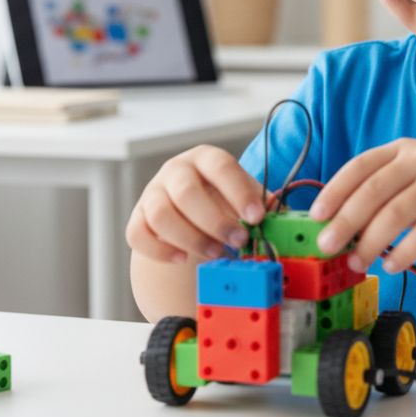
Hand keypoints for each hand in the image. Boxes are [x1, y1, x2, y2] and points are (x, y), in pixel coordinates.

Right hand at [126, 145, 266, 263]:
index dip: (239, 192)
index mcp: (205, 158)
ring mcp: (152, 193)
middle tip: (238, 241)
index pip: (221, 166)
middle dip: (215, 221)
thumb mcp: (241, 193)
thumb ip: (259, 203)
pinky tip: (182, 258)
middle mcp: (175, 170)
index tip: (257, 217)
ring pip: (161, 215)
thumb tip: (279, 217)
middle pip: (186, 192)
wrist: (186, 209)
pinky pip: (138, 235)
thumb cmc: (221, 199)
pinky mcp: (137, 218)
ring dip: (191, 238)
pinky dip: (160, 250)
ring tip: (215, 253)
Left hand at [308, 138, 415, 273]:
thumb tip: (340, 226)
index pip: (360, 166)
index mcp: (405, 148)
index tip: (315, 217)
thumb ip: (386, 192)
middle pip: (373, 191)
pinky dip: (405, 253)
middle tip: (327, 246)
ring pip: (397, 214)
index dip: (334, 191)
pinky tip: (392, 266)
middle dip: (345, 221)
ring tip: (357, 262)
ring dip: (371, 243)